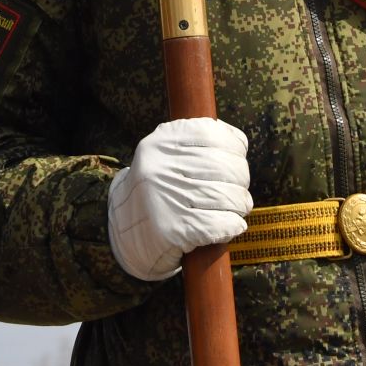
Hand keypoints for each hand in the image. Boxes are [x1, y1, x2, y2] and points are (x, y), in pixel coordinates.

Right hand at [106, 117, 251, 280]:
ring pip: (227, 196)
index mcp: (161, 142)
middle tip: (238, 192)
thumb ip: (199, 144)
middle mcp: (160, 166)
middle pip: (225, 166)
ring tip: (236, 209)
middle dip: (241, 180)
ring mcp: (165, 197)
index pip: (212, 133)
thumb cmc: (160, 190)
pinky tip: (231, 226)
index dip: (235, 148)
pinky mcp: (173, 229)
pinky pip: (220, 224)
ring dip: (240, 205)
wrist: (125, 231)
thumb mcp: (168, 156)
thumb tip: (239, 143)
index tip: (237, 159)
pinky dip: (233, 226)